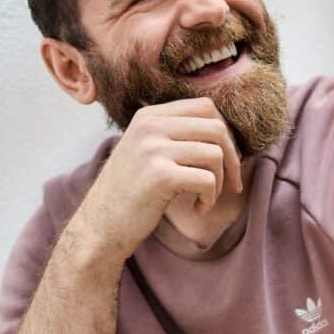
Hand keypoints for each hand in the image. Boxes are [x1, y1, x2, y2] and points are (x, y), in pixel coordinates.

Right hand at [73, 97, 242, 260]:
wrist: (100, 227)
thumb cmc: (130, 194)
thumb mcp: (147, 152)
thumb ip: (175, 135)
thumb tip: (225, 130)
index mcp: (149, 116)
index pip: (206, 106)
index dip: (226, 133)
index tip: (227, 159)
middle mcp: (150, 126)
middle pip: (217, 128)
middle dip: (233, 159)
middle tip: (231, 185)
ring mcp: (153, 148)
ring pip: (215, 154)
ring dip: (220, 183)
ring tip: (206, 199)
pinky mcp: (160, 175)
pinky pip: (207, 180)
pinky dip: (210, 199)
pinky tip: (198, 209)